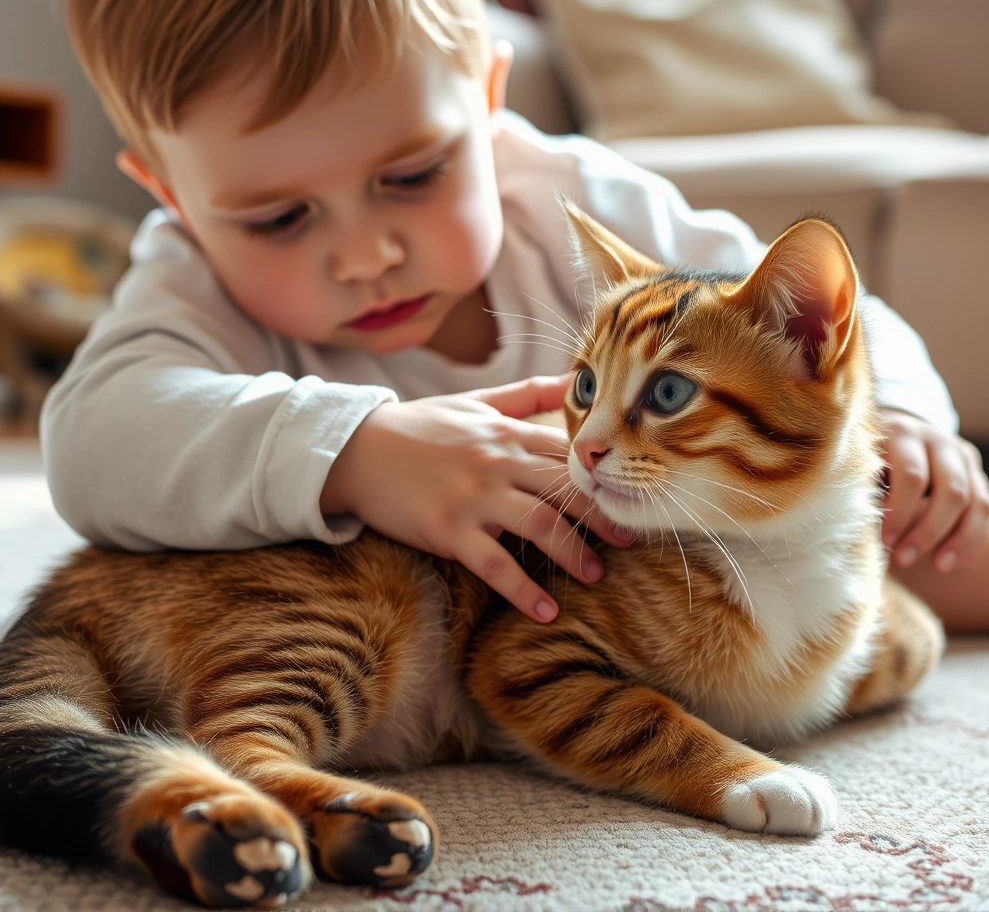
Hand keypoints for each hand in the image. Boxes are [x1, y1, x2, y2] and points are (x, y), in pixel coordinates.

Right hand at [320, 375, 632, 622]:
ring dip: (574, 553)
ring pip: (540, 526)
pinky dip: (523, 590)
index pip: (569, 454)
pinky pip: (495, 565)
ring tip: (596, 575)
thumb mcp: (476, 402)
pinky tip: (545, 610)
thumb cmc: (419, 426)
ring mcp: (473, 496)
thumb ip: (529, 393)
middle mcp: (497, 461)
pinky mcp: (447, 528)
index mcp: (508, 433)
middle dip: (604, 516)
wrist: (355, 448)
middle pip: (567, 490)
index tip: (632, 493)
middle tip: (633, 538)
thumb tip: (576, 377)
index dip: (604, 475)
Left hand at [879, 409, 988, 571]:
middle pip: (951, 490)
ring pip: (976, 500)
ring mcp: (960, 453)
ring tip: (941, 566)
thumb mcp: (860, 469)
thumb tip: (876, 539)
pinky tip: (963, 561)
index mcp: (902, 434)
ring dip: (961, 540)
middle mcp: (937, 439)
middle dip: (930, 531)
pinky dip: (975, 536)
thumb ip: (868, 495)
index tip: (886, 543)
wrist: (889, 433)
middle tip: (905, 559)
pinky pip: (985, 506)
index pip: (912, 477)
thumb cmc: (866, 460)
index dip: (901, 513)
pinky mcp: (974, 468)